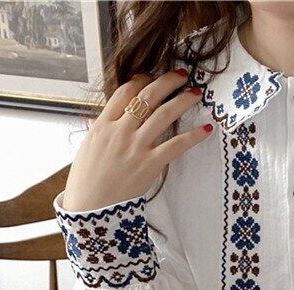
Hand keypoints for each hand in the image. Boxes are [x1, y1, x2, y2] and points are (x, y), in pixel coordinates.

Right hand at [61, 69, 212, 211]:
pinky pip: (176, 145)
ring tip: (197, 93)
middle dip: (166, 81)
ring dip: (183, 101)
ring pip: (163, 114)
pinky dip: (193, 136)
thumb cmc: (87, 182)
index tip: (154, 77)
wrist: (91, 209)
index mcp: (102, 124)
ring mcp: (136, 146)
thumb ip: (101, 131)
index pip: (124, 92)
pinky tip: (206, 129)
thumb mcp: (88, 149)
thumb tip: (106, 120)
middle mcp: (120, 130)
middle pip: (146, 96)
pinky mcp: (150, 164)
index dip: (142, 80)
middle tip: (182, 75)